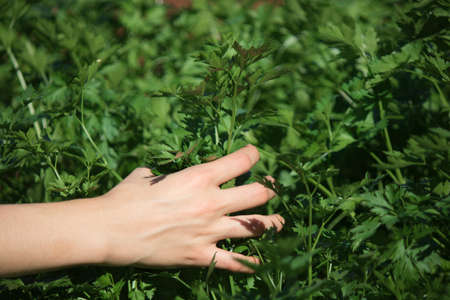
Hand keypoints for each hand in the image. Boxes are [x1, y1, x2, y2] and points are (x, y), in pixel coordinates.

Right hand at [98, 144, 283, 271]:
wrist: (110, 229)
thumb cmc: (126, 197)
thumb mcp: (148, 174)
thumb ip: (165, 171)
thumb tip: (166, 170)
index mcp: (200, 177)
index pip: (241, 161)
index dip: (253, 154)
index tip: (255, 154)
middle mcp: (212, 202)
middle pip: (258, 194)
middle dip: (270, 190)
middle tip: (272, 189)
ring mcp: (209, 231)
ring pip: (255, 227)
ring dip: (271, 224)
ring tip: (279, 223)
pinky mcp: (200, 255)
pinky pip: (234, 262)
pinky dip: (250, 264)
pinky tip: (262, 263)